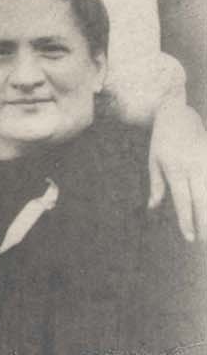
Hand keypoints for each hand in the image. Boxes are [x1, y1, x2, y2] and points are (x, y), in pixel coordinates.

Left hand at [148, 100, 206, 242]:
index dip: (186, 220)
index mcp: (174, 169)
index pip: (182, 200)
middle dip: (205, 221)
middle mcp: (192, 166)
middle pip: (202, 198)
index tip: (190, 238)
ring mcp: (206, 160)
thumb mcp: (153, 161)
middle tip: (205, 241)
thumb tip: (153, 207)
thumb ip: (156, 185)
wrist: (177, 113)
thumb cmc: (161, 140)